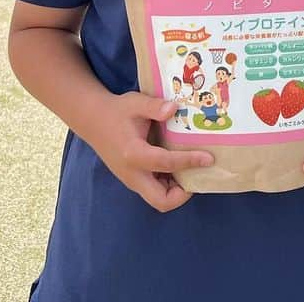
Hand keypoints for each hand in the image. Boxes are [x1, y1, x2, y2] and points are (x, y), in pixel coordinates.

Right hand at [86, 91, 213, 211]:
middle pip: (161, 200)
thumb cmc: (118, 111)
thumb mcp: (136, 102)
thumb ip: (155, 106)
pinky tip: (179, 166)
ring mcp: (131, 180)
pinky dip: (169, 184)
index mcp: (134, 154)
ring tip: (192, 169)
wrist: (94, 121)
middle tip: (198, 174)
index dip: (189, 162)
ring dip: (177, 190)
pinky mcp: (133, 180)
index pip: (166, 164)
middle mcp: (132, 174)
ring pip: (157, 199)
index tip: (209, 159)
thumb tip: (174, 109)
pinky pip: (153, 191)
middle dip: (182, 193)